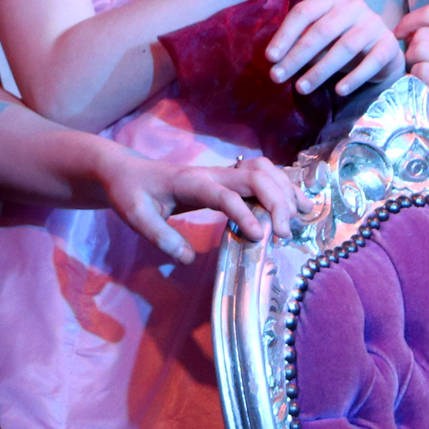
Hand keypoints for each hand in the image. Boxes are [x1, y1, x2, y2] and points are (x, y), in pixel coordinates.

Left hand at [98, 146, 302, 262]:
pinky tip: (296, 203)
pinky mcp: (226, 178)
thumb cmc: (131, 194)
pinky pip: (261, 174)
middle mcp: (211, 173)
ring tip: (301, 216)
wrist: (127, 172)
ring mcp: (221, 172)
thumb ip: (159, 236)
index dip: (244, 213)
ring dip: (284, 190)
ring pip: (263, 170)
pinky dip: (282, 185)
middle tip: (284, 234)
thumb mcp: (135, 217)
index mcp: (190, 182)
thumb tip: (188, 258)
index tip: (260, 237)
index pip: (223, 194)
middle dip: (276, 201)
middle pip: (254, 176)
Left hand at [265, 0, 404, 95]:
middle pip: (321, 31)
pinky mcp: (389, 44)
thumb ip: (302, 43)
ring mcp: (374, 24)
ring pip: (345, 47)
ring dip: (320, 70)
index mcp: (331, 0)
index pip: (303, 12)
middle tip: (278, 77)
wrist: (383, 55)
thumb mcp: (321, 40)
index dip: (285, 35)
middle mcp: (353, 7)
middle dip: (297, 56)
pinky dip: (354, 77)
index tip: (270, 58)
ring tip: (301, 88)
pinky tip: (339, 91)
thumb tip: (276, 62)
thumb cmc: (342, 44)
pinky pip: (371, 62)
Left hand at [395, 3, 428, 142]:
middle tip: (414, 64)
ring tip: (422, 76)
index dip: (409, 20)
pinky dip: (417, 79)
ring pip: (419, 49)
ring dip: (412, 63)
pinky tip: (428, 87)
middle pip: (422, 33)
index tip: (399, 34)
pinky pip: (423, 71)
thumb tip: (410, 30)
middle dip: (410, 48)